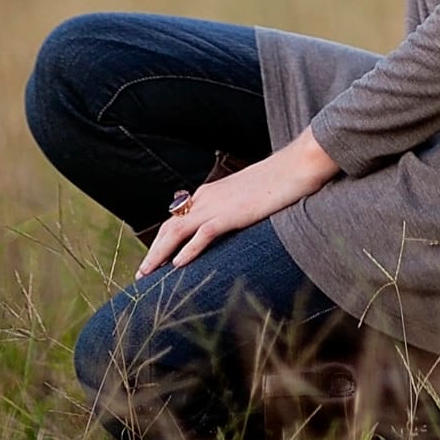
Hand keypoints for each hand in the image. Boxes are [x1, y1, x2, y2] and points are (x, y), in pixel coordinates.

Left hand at [138, 133, 338, 275]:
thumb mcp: (250, 195)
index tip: (155, 258)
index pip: (178, 219)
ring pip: (177, 232)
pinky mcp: (232, 214)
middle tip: (141, 274)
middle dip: (153, 251)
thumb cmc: (281, 179)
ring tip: (147, 274)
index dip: (163, 240)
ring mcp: (218, 205)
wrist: (298, 165)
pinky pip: (202, 235)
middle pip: (170, 227)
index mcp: (211, 193)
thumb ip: (235, 207)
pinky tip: (178, 265)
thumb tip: (232, 222)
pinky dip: (187, 250)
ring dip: (159, 254)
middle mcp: (207, 197)